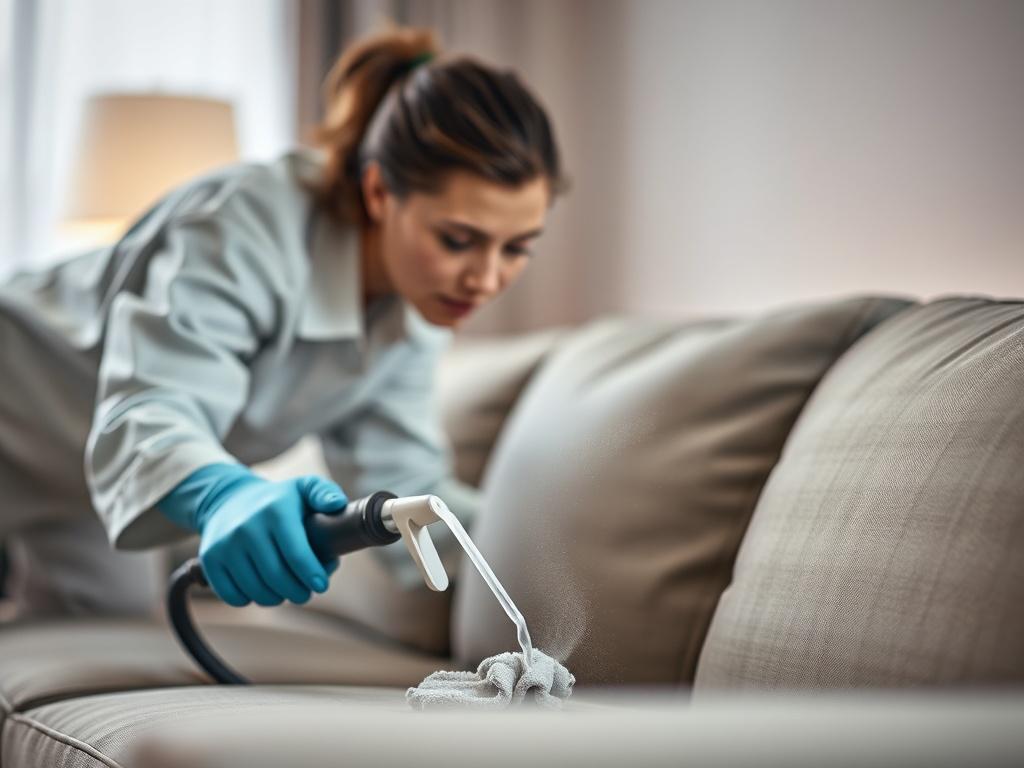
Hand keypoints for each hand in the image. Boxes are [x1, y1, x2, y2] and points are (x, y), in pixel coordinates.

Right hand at [158, 464, 348, 605]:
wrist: (228, 499)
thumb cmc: (277, 501)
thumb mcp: (303, 488)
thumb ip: (325, 494)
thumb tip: (338, 505)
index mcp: (275, 511)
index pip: (296, 554)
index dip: (311, 575)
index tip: (321, 585)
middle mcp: (247, 527)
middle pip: (277, 577)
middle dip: (297, 591)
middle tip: (305, 592)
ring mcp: (226, 545)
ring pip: (256, 590)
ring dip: (276, 598)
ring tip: (285, 590)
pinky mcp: (210, 560)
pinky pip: (233, 596)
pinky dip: (249, 599)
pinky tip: (259, 588)